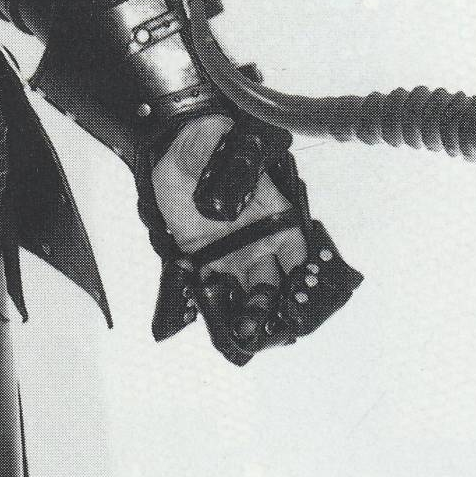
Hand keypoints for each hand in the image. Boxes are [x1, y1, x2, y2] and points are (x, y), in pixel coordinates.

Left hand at [144, 114, 356, 362]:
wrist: (173, 148)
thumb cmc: (209, 144)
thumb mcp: (234, 156)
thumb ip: (240, 180)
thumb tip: (234, 210)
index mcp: (273, 217)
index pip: (297, 253)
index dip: (303, 276)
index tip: (301, 294)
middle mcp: (257, 240)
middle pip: (275, 283)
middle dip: (277, 307)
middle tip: (274, 326)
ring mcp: (231, 252)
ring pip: (248, 292)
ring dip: (250, 314)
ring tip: (248, 332)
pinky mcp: (202, 258)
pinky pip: (214, 288)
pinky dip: (217, 306)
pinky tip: (220, 321)